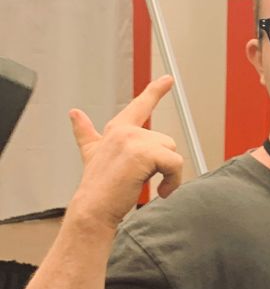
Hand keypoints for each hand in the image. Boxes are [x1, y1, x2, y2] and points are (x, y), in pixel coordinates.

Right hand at [68, 75, 182, 231]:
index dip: (155, 91)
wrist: (93, 209)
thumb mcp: (91, 154)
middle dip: (164, 164)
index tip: (168, 78)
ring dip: (170, 174)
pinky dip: (174, 180)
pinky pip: (175, 164)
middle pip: (167, 140)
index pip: (139, 106)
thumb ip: (86, 133)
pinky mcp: (143, 154)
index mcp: (116, 129)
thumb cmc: (98, 186)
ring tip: (152, 186)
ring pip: (173, 152)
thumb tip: (74, 113)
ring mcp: (133, 140)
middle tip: (148, 180)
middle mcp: (124, 130)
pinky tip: (161, 191)